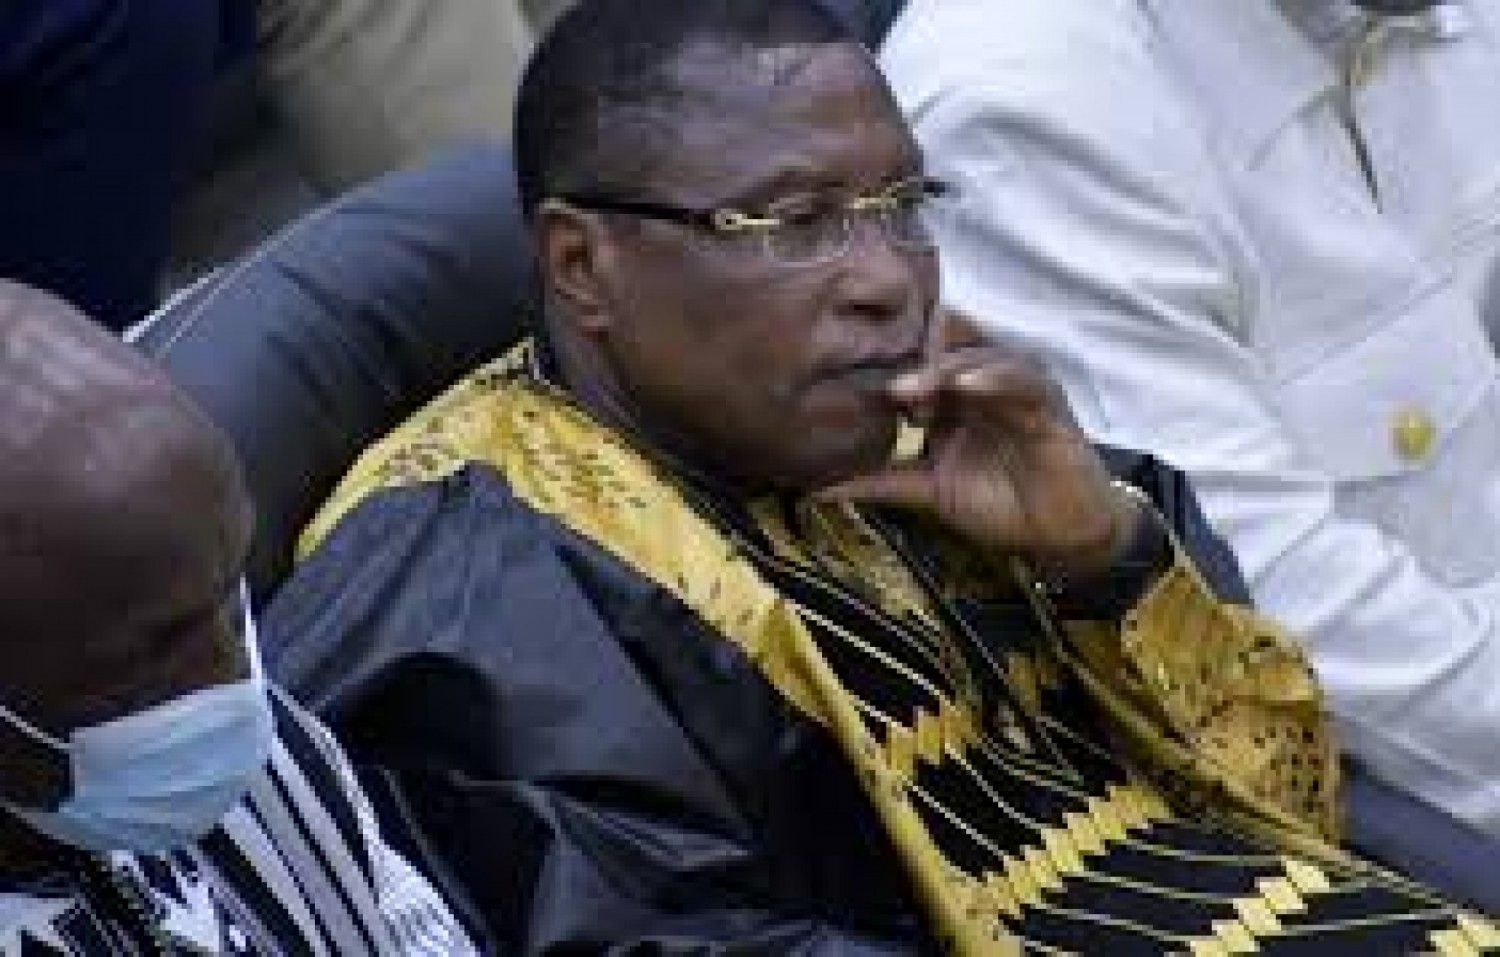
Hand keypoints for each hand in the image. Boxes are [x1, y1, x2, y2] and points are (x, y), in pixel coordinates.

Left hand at [817, 314, 1141, 579]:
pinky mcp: (1047, 401)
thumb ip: (880, 484)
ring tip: (915, 387)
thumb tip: (814, 491)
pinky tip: (969, 386)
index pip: (916, 368)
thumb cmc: (999, 504)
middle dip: (913, 368)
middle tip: (886, 389)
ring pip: (977, 360)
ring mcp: (1013, 389)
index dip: (888, 373)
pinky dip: (994, 378)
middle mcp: (980, 385)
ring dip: (946, 370)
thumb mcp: (929, 492)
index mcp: (951, 399)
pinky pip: (1021, 380)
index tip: (852, 388)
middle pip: (943, 357)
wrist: (1060, 533)